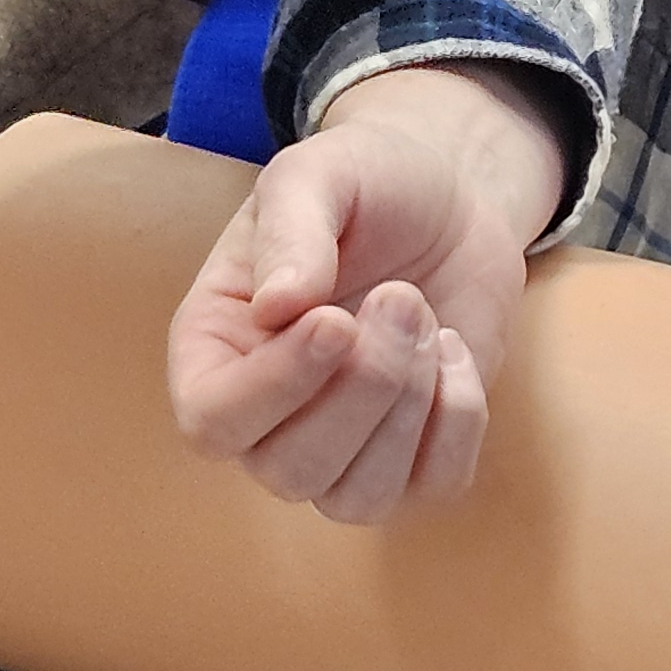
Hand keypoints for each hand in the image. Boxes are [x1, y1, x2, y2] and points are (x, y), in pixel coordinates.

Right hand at [164, 64, 571, 520]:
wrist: (449, 198)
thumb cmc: (366, 184)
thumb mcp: (321, 172)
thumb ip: (292, 228)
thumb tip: (278, 305)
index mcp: (215, 347)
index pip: (212, 421)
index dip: (274, 387)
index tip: (335, 319)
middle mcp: (266, 415)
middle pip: (290, 470)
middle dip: (363, 388)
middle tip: (401, 295)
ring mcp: (341, 447)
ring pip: (357, 498)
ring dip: (408, 412)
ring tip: (427, 318)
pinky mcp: (415, 456)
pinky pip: (433, 485)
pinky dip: (458, 420)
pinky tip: (455, 348)